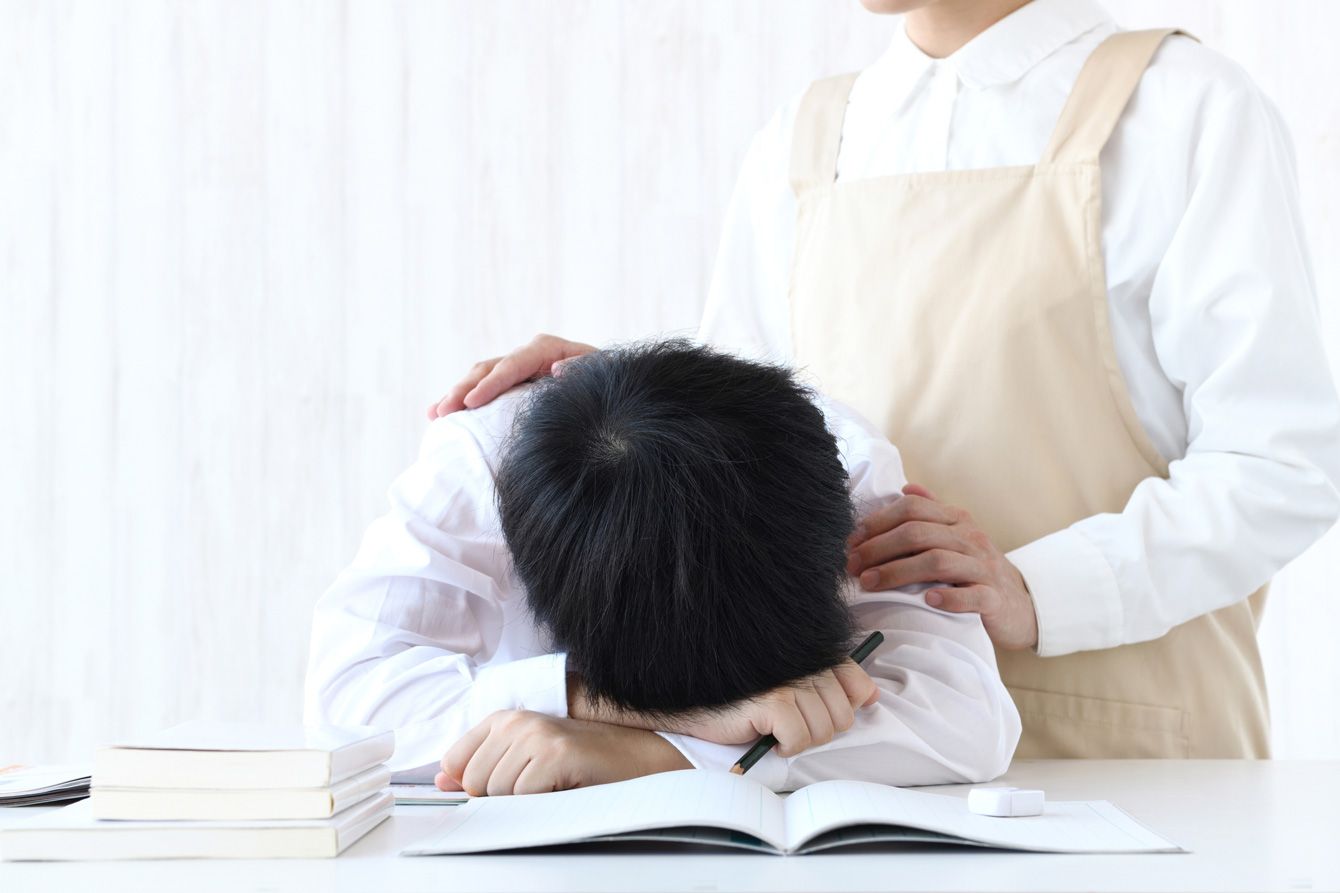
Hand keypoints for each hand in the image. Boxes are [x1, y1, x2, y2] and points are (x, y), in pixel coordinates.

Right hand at [426, 333, 597, 418]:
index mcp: (546, 349)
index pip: (513, 364)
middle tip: (443, 412)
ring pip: (479, 377)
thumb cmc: (608, 382)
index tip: (471, 402)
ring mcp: (517, 370)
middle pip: (488, 369)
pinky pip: (481, 390)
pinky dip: (461, 401)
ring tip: (435, 414)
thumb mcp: (604, 373)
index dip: (491, 383)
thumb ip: (586, 368)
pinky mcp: (511, 386)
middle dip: (464, 389)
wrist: (609, 387)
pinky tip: (437, 415)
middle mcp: (527, 356)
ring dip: (456, 395)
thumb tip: (559, 369)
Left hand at [437, 710, 690, 796]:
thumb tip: (442, 780)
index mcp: (504, 718)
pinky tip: (562, 788)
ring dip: (524, 801)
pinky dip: (541, 803)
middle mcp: (516, 721)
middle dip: (500, 797)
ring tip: (551, 786)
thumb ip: (483, 765)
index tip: (499, 788)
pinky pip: (524, 796)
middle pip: (474, 781)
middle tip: (536, 788)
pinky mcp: (554, 754)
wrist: (634, 756)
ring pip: (498, 791)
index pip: (455, 760)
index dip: (471, 784)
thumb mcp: (526, 759)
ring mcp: (536, 735)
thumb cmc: (580, 761)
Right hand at [571, 662, 879, 757]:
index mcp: (808, 650)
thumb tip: (869, 696)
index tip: (818, 710)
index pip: (855, 680)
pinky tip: (766, 735)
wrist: (691, 700)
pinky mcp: (773, 701)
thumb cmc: (739, 693)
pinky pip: (800, 738)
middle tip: (787, 724)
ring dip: (802, 739)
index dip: (847, 702)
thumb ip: (829, 682)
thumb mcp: (786, 682)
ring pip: (826, 729)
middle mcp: (802, 660)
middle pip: (843, 713)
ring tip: (776, 729)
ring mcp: (789, 679)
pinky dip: (786, 746)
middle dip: (819, 729)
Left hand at [846, 484, 1038, 649]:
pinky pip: (972, 595)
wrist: (1020, 605)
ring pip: (938, 561)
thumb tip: (905, 488)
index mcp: (956, 520)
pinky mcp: (994, 598)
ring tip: (872, 584)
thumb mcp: (956, 535)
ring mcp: (983, 567)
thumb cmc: (975, 570)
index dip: (877, 523)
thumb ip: (932, 512)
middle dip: (879, 548)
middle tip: (853, 566)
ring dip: (898, 572)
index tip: (851, 541)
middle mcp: (970, 538)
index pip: (911, 509)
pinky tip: (927, 600)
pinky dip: (949, 597)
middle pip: (918, 534)